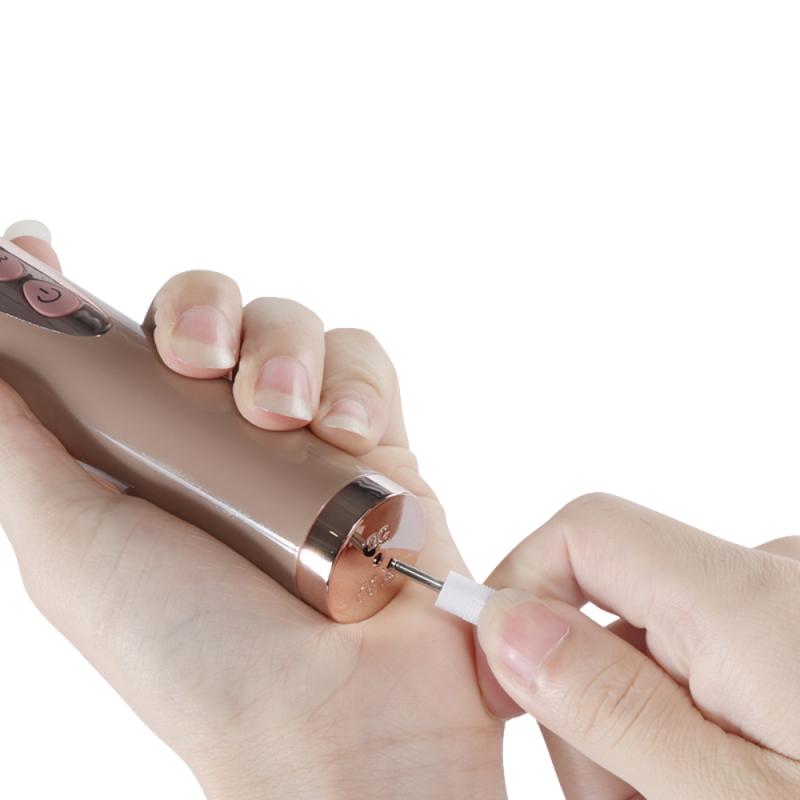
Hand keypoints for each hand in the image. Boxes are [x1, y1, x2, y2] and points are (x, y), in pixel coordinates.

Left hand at [0, 224, 504, 798]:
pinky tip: (347, 436)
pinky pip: (365, 359)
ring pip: (291, 322)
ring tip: (281, 418)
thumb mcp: (65, 544)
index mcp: (138, 456)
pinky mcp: (380, 444)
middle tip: (197, 360)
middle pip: (206, 310)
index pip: (102, 345)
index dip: (66, 290)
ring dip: (281, 351)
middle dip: (200, 308)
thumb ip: (18, 439)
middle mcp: (218, 439)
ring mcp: (303, 438)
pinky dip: (354, 380)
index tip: (36, 243)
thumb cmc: (193, 653)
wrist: (334, 723)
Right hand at [474, 492, 799, 798]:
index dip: (518, 593)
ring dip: (625, 729)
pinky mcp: (787, 642)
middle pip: (607, 607)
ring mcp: (781, 610)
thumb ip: (614, 705)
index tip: (501, 692)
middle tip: (612, 799)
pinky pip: (693, 664)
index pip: (586, 531)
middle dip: (580, 703)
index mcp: (751, 599)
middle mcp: (768, 578)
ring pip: (643, 648)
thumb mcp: (734, 797)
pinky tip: (696, 782)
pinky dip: (672, 727)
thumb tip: (503, 621)